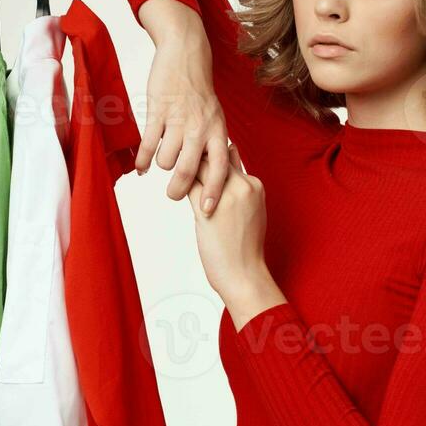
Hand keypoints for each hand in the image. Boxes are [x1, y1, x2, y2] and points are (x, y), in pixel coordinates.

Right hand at [135, 5, 230, 214]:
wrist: (186, 55)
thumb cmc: (199, 90)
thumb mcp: (216, 117)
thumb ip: (212, 144)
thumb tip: (210, 175)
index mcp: (217, 131)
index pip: (220, 169)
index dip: (214, 192)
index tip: (208, 211)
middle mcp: (200, 128)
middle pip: (189, 171)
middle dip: (179, 190)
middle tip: (172, 196)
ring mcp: (178, 120)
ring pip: (166, 159)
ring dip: (161, 165)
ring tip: (160, 161)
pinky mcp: (158, 111)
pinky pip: (148, 144)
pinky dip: (141, 159)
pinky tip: (139, 167)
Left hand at [188, 144, 281, 327]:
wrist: (244, 274)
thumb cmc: (245, 246)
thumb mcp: (251, 209)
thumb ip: (240, 186)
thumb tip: (228, 167)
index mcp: (254, 185)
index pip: (227, 157)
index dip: (209, 156)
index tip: (195, 153)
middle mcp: (242, 187)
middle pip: (212, 158)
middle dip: (195, 154)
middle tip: (177, 151)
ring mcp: (225, 198)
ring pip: (199, 169)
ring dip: (184, 166)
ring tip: (172, 164)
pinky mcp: (206, 212)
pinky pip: (188, 188)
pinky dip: (178, 184)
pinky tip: (171, 184)